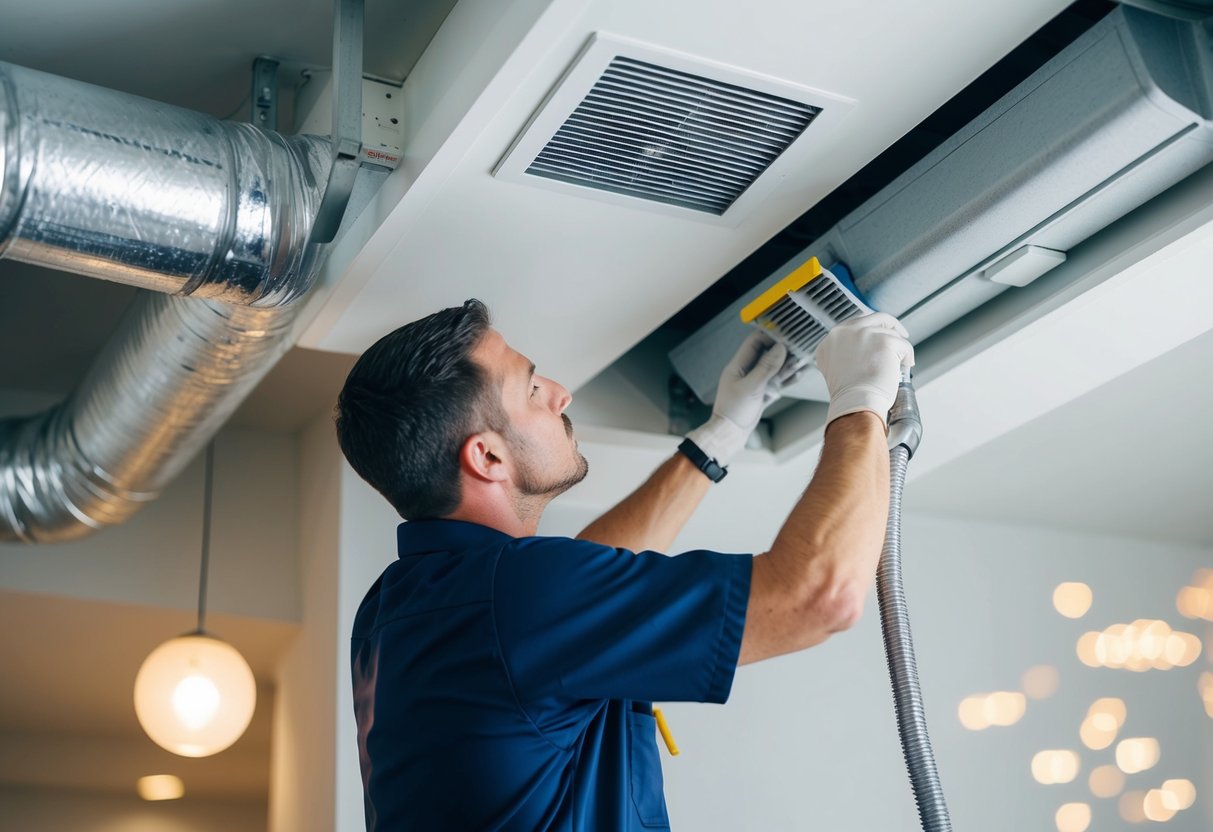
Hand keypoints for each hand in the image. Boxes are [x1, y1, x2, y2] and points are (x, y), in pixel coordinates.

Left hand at [686, 332, 798, 465]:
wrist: (730, 434)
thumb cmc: (733, 411)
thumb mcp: (751, 387)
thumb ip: (766, 368)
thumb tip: (780, 348)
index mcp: (738, 366)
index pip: (754, 343)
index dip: (770, 337)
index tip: (786, 337)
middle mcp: (746, 372)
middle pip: (767, 355)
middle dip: (783, 352)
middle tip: (798, 350)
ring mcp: (754, 383)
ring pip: (774, 369)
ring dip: (787, 366)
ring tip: (802, 362)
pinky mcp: (761, 394)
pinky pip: (776, 383)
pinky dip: (787, 379)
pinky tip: (798, 374)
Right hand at [814, 313, 914, 426]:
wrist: (856, 403)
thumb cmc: (849, 394)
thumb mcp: (837, 367)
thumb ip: (847, 351)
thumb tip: (866, 348)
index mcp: (832, 339)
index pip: (856, 324)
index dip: (871, 329)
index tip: (879, 335)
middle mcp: (845, 332)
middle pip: (875, 318)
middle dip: (889, 326)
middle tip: (899, 335)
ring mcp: (865, 334)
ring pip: (891, 332)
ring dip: (898, 346)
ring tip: (899, 361)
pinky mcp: (884, 341)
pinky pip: (903, 344)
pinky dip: (907, 357)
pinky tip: (905, 366)